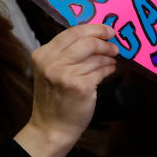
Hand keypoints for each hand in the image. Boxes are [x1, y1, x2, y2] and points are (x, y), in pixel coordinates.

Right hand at [14, 24, 117, 156]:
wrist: (51, 127)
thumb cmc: (55, 98)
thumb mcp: (51, 70)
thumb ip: (66, 53)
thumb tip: (96, 36)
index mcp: (42, 54)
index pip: (72, 32)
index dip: (94, 29)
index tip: (108, 31)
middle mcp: (51, 62)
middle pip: (86, 41)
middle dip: (105, 42)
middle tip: (114, 47)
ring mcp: (65, 74)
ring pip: (96, 57)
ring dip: (108, 58)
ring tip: (111, 61)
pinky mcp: (80, 86)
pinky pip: (102, 71)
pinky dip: (109, 70)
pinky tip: (110, 71)